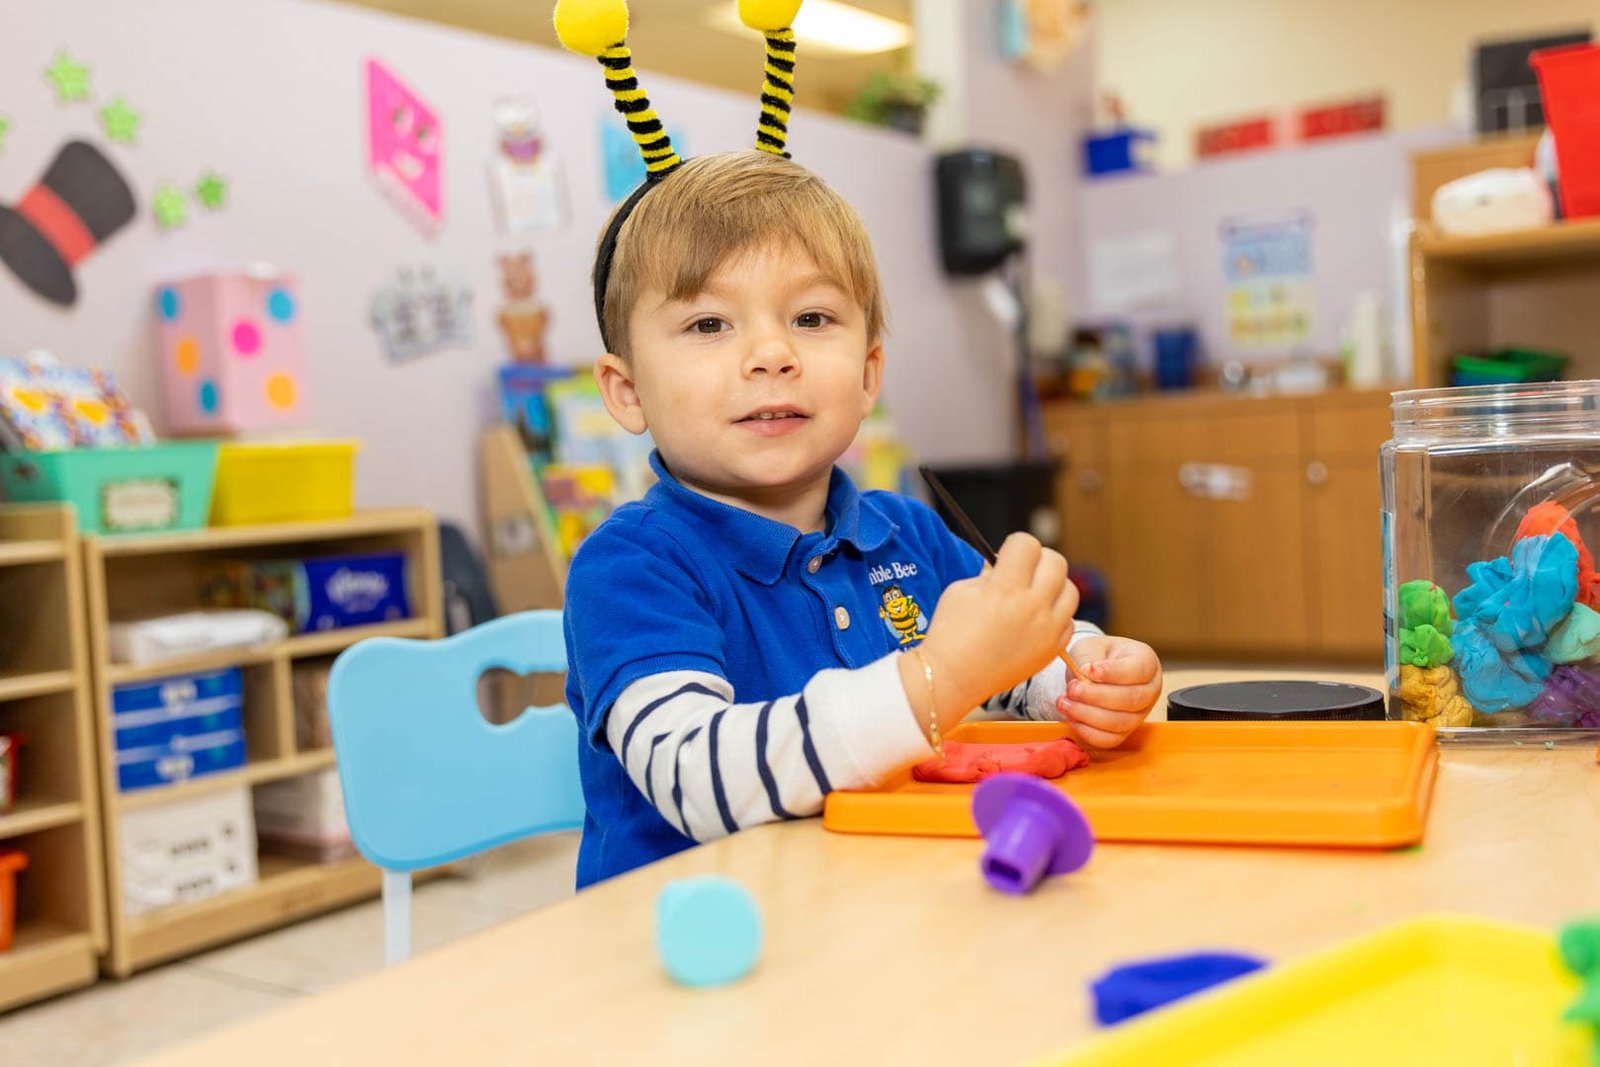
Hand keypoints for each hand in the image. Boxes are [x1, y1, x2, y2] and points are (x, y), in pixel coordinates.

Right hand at [910, 533, 1077, 730]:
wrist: (952, 677)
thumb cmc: (950, 632)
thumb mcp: (962, 589)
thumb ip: (989, 572)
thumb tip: (1005, 562)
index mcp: (1006, 588)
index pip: (1027, 544)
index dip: (1014, 545)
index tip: (1006, 556)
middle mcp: (1033, 607)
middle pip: (1057, 562)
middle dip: (1039, 560)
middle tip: (1023, 571)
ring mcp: (1047, 630)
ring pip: (1070, 590)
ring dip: (1053, 586)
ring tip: (1033, 595)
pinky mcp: (1052, 649)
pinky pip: (1068, 621)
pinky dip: (1055, 616)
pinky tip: (1036, 620)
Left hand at [1055, 635, 1161, 748]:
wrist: (1091, 672)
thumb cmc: (1096, 656)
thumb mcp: (1090, 647)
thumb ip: (1089, 659)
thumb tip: (1085, 677)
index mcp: (1147, 662)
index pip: (1137, 670)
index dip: (1113, 673)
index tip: (1088, 669)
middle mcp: (1149, 690)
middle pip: (1131, 699)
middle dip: (1096, 696)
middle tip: (1072, 688)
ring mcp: (1140, 714)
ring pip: (1120, 722)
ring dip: (1087, 715)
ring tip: (1065, 702)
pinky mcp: (1125, 732)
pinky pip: (1110, 740)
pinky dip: (1087, 731)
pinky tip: (1072, 717)